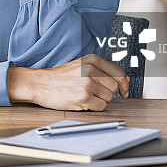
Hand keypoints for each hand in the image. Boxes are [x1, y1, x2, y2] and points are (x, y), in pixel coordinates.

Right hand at [7, 54, 129, 110]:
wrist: (41, 83)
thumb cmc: (60, 77)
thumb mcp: (82, 66)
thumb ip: (103, 71)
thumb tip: (125, 80)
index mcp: (92, 59)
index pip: (119, 73)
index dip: (124, 85)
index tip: (123, 91)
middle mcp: (91, 69)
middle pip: (115, 87)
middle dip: (107, 93)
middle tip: (94, 93)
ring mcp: (87, 83)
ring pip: (109, 98)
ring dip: (100, 100)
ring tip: (85, 95)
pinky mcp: (83, 96)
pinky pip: (101, 106)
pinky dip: (94, 107)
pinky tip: (83, 101)